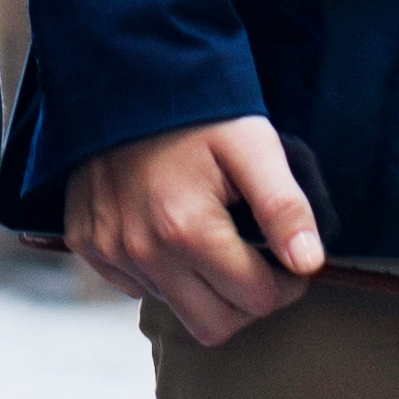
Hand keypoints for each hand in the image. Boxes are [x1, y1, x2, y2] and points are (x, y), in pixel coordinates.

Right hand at [66, 117, 322, 344]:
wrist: (122, 73)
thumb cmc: (196, 109)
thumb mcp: (252, 144)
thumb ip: (284, 206)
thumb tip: (309, 264)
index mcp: (189, 228)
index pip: (257, 298)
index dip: (286, 284)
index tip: (288, 258)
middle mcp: (143, 249)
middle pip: (215, 325)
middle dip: (247, 300)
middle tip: (257, 260)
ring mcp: (111, 250)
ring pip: (176, 309)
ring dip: (203, 287)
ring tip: (213, 238)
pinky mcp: (89, 244)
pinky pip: (136, 287)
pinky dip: (161, 273)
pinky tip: (171, 231)